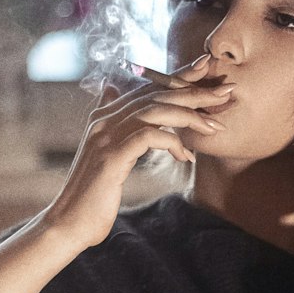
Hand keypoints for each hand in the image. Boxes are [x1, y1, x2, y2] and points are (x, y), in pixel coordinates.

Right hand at [42, 55, 234, 249]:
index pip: (147, 88)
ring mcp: (106, 137)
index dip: (177, 77)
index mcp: (105, 116)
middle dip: (193, 91)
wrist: (70, 224)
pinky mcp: (111, 157)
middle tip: (224, 92)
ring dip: (189, 116)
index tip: (205, 69)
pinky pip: (148, 137)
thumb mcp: (105, 158)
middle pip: (155, 94)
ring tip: (214, 125)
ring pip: (155, 111)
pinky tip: (186, 156)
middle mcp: (104, 120)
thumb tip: (112, 96)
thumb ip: (114, 129)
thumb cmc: (93, 197)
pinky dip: (172, 142)